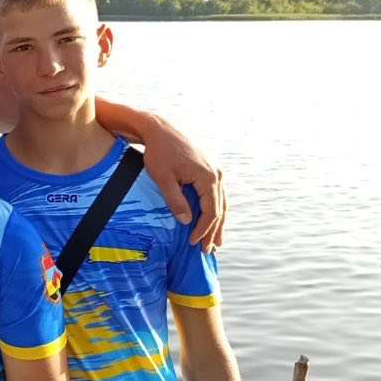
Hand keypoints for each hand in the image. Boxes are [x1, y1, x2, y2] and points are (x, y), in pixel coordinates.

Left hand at [136, 116, 224, 250]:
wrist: (160, 130)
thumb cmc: (158, 153)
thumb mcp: (163, 178)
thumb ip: (175, 200)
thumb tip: (187, 222)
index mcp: (208, 177)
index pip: (211, 211)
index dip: (203, 230)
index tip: (193, 244)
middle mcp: (216, 174)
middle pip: (220, 209)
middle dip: (213, 231)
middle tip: (208, 251)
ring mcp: (215, 171)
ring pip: (221, 202)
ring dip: (218, 223)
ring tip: (217, 242)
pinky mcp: (209, 169)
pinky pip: (216, 194)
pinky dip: (215, 209)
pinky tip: (213, 220)